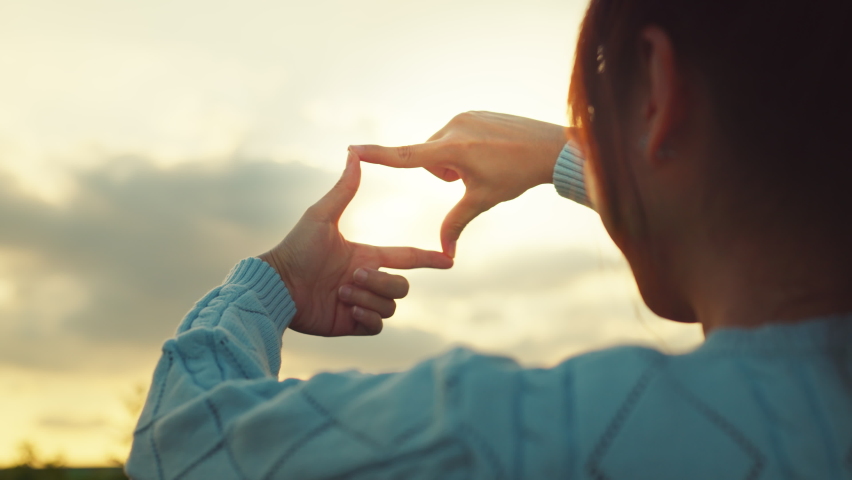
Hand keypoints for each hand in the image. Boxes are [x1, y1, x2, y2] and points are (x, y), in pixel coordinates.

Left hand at [259, 150, 452, 335]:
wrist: (277, 286)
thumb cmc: (295, 249)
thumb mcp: (321, 216)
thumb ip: (343, 189)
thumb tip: (353, 154)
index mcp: (366, 256)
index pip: (406, 257)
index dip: (428, 259)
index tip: (449, 260)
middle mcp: (366, 280)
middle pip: (401, 286)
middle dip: (380, 282)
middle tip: (351, 278)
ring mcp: (361, 303)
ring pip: (390, 305)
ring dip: (367, 298)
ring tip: (340, 293)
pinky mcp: (352, 324)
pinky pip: (378, 326)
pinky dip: (366, 317)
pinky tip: (346, 310)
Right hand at [351, 111, 571, 257]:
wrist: (550, 148)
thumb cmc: (516, 176)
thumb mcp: (483, 201)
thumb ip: (455, 223)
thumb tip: (445, 256)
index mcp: (452, 150)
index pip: (405, 156)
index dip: (377, 155)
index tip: (352, 149)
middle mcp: (453, 128)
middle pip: (426, 157)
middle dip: (441, 172)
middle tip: (469, 179)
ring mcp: (464, 117)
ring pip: (440, 146)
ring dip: (452, 160)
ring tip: (483, 165)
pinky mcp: (474, 112)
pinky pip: (455, 133)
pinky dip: (464, 147)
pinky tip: (490, 152)